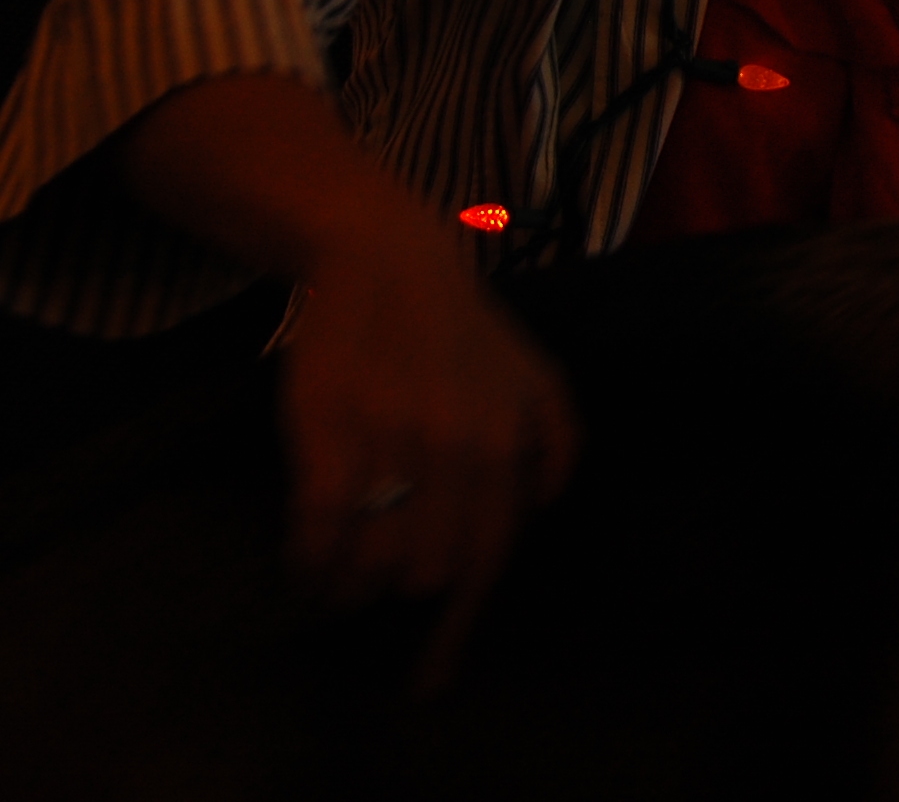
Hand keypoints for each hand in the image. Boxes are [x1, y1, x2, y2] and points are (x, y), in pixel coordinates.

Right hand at [112, 73, 581, 681]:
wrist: (386, 258)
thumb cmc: (463, 325)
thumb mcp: (538, 374)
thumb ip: (558, 439)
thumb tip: (547, 506)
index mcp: (505, 447)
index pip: (487, 559)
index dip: (458, 627)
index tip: (434, 673)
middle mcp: (455, 453)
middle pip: (424, 573)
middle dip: (399, 595)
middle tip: (378, 587)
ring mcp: (391, 444)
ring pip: (369, 562)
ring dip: (350, 587)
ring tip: (339, 581)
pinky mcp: (326, 433)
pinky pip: (317, 531)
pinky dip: (308, 561)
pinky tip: (306, 560)